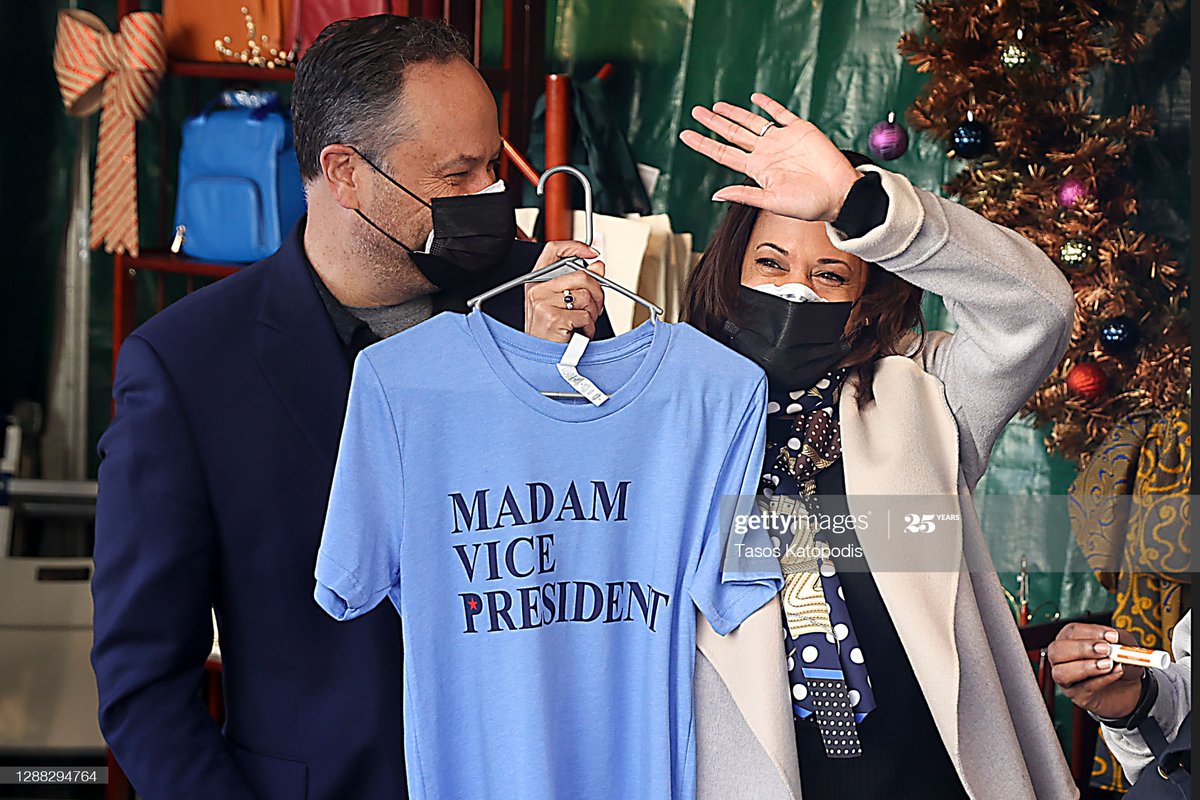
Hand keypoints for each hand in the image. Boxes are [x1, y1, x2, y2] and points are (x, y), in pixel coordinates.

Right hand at [524, 241, 605, 342]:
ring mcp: (543, 303)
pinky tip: (578, 333)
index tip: (592, 253)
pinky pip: (585, 315)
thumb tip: (598, 265)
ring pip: (586, 296)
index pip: (553, 250)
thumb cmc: (552, 334)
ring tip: (581, 324)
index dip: (575, 247)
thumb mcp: (564, 304)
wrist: (542, 360)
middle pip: (581, 275)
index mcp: (537, 282)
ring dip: (592, 314)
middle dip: (597, 293)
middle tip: (594, 307)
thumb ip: (581, 282)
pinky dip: (589, 327)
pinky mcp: (553, 317)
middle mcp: (537, 290)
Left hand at [679, 92, 862, 222]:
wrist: (839, 195)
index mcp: (757, 170)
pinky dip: (768, 105)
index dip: (704, 143)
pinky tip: (755, 99)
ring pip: (753, 122)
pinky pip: (781, 113)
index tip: (685, 135)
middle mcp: (766, 153)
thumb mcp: (772, 202)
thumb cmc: (809, 205)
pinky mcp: (800, 130)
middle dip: (713, 123)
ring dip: (734, 113)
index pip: (723, 153)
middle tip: (695, 111)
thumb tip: (715, 194)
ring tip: (717, 106)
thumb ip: (744, 195)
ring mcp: (782, 140)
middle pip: (733, 134)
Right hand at [1047, 622, 1145, 718]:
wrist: (1127, 688)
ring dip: (1085, 667)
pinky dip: (1101, 680)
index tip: (1112, 636)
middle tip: (1106, 649)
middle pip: (1056, 650)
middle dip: (1081, 648)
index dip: (1091, 632)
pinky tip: (1115, 674)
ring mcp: (1067, 678)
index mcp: (1071, 639)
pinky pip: (1082, 688)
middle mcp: (1063, 658)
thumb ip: (1121, 640)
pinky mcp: (1076, 695)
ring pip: (1062, 672)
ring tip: (1108, 665)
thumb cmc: (1119, 663)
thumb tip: (1115, 640)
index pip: (1071, 631)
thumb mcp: (1125, 646)